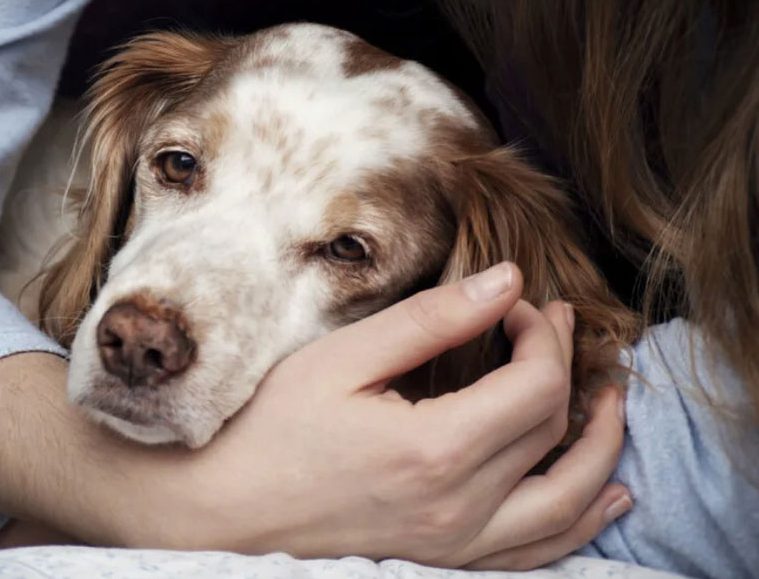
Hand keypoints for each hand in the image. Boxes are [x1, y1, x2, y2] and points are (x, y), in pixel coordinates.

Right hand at [165, 261, 629, 568]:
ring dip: (601, 450)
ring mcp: (455, 545)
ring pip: (567, 502)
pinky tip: (604, 500)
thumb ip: (430, 321)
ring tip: (610, 408)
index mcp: (435, 449)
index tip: (519, 303)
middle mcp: (459, 506)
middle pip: (554, 434)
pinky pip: (538, 551)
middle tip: (556, 328)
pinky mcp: (443, 561)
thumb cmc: (269, 428)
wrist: (222, 511)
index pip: (536, 385)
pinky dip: (582, 522)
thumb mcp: (342, 359)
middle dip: (569, 371)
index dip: (543, 334)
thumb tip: (505, 281)